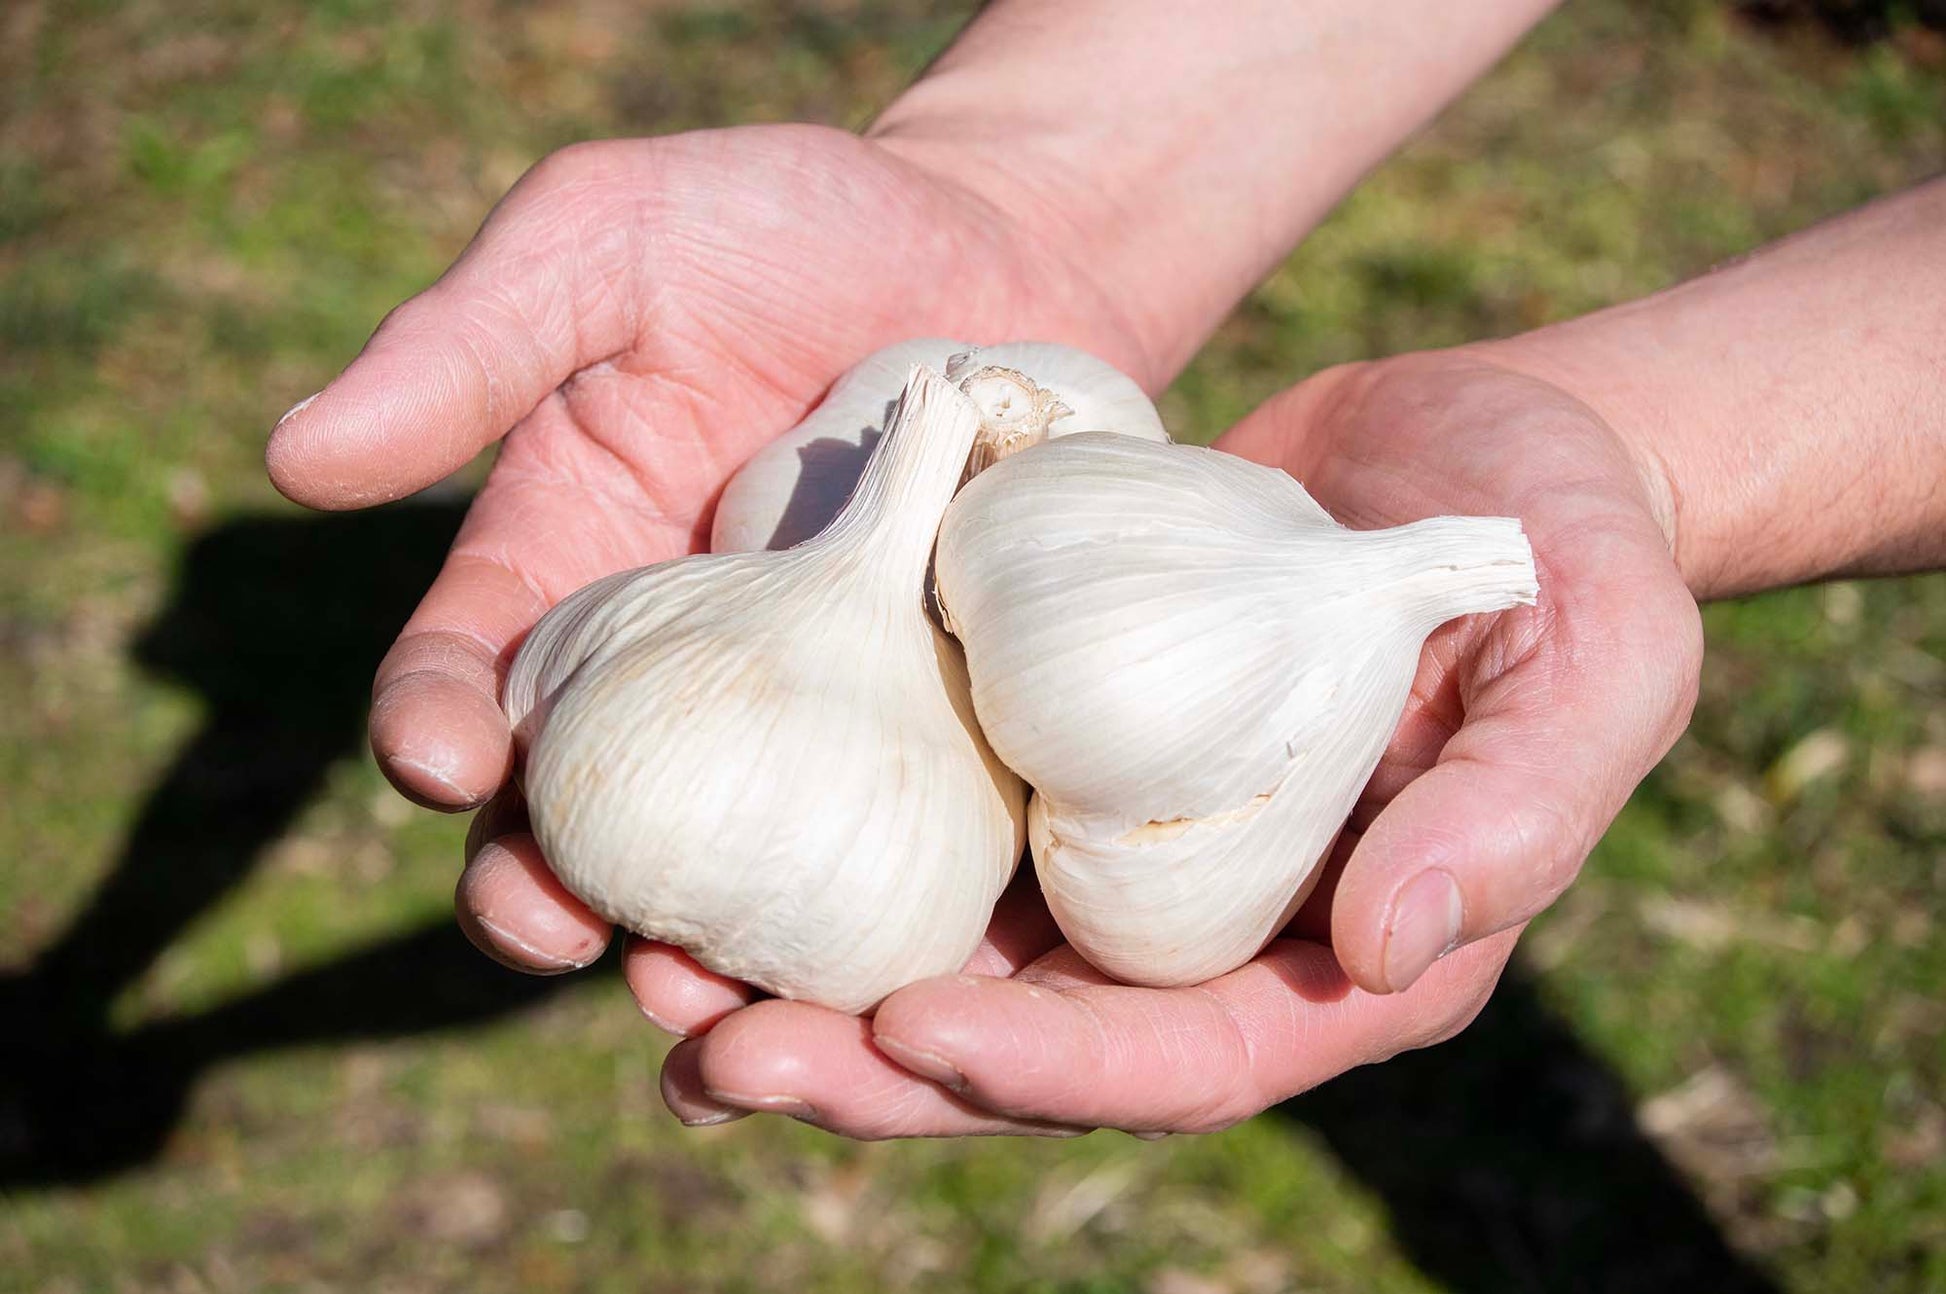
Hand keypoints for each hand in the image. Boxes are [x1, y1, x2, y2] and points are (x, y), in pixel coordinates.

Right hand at [266, 124, 1157, 986]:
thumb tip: (293, 459)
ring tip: (709, 988)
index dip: (434, 729)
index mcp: (562, 574)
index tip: (444, 757)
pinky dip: (875, 913)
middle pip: (577, 822)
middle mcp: (667, 676)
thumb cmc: (785, 226)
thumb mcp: (611, 243)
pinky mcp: (929, 739)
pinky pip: (892, 846)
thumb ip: (469, 344)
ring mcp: (804, 721)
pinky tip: (885, 954)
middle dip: (542, 894)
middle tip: (557, 927)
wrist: (999, 251)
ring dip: (698, 944)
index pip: (462, 680)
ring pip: (726, 873)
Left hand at [654, 350, 1701, 1135]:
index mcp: (1336, 956)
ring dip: (797, 982)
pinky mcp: (1047, 748)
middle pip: (1024, 1040)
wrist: (1472, 451)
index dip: (1048, 1071)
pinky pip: (923, 820)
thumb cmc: (1566, 548)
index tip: (909, 1037)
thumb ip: (1515, 806)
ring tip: (648, 973)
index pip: (1184, 1056)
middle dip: (865, 1068)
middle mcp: (1206, 930)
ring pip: (941, 949)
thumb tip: (1386, 951)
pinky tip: (695, 840)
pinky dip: (814, 844)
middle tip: (714, 1055)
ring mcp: (1114, 846)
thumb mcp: (1595, 655)